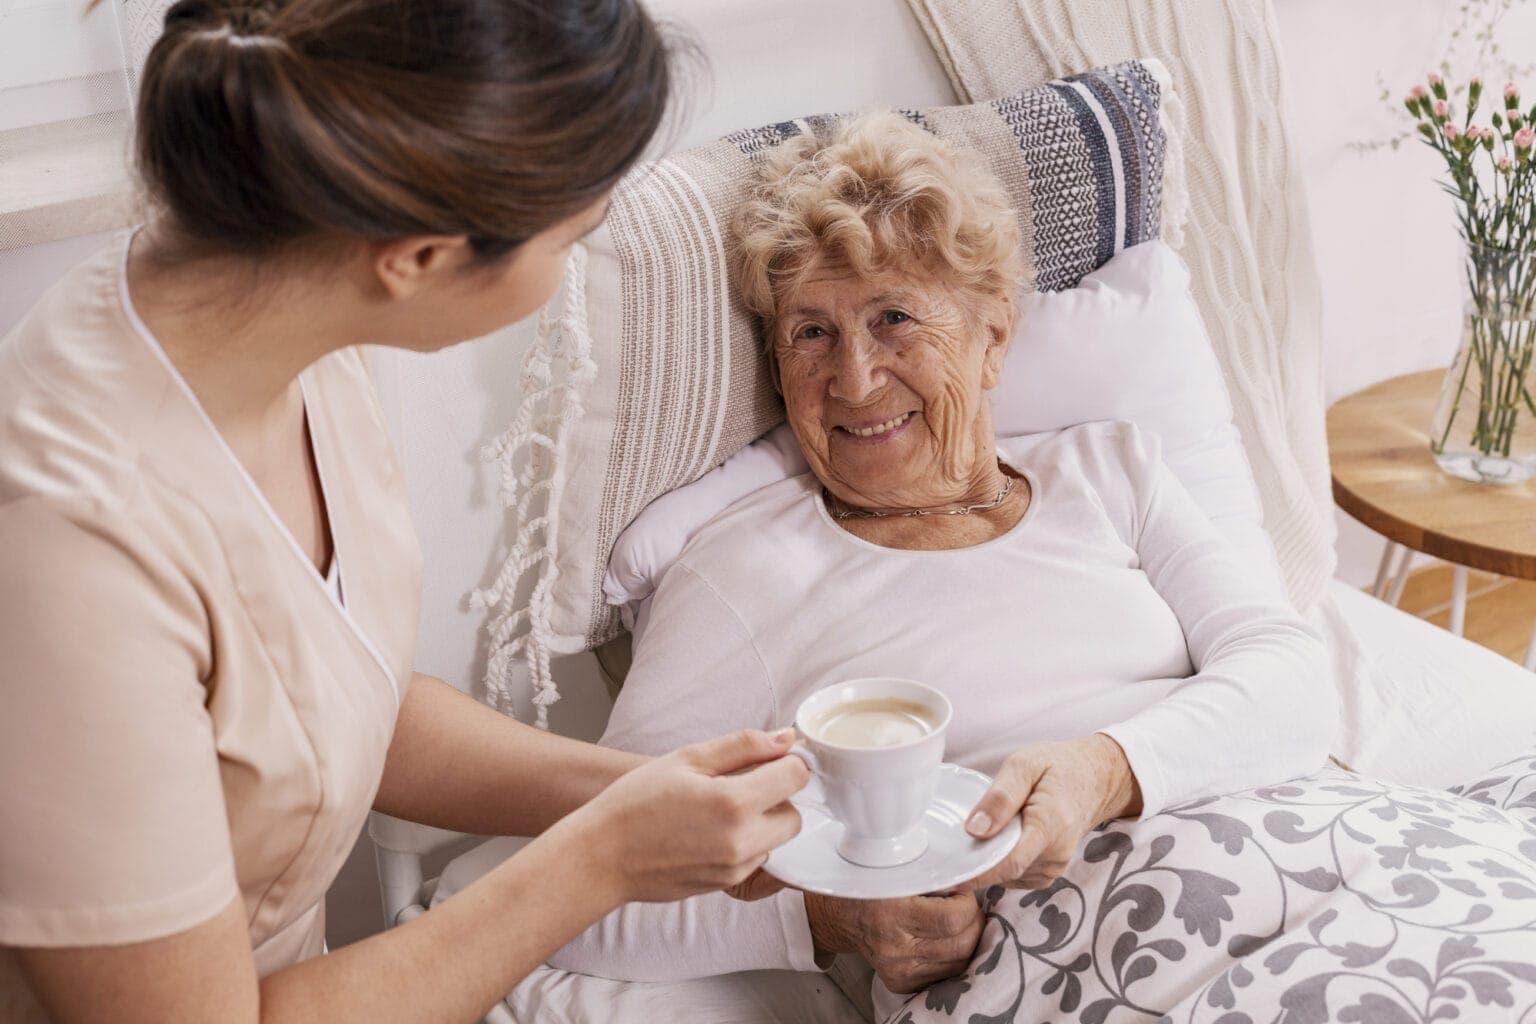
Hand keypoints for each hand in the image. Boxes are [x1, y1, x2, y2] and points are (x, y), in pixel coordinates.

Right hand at [571, 729, 808, 903]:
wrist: (601, 855)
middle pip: (794, 816)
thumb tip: (785, 738)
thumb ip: (743, 746)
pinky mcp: (725, 885)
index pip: (796, 777)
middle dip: (777, 798)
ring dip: (762, 823)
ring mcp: (735, 869)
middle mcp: (742, 841)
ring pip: (775, 840)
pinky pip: (754, 860)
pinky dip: (745, 844)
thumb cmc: (636, 802)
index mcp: (734, 803)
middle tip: (741, 785)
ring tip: (718, 810)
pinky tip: (708, 832)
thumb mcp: (688, 758)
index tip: (766, 759)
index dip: (785, 762)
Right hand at [803, 891, 983, 993]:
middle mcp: (894, 947)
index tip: (962, 892)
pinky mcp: (901, 983)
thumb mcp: (896, 871)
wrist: (840, 917)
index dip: (967, 904)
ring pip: (959, 962)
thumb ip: (930, 877)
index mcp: (891, 913)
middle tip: (966, 907)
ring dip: (968, 940)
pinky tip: (945, 940)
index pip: (952, 919)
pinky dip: (953, 957)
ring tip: (957, 922)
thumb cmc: (869, 886)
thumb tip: (970, 880)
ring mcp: (898, 969)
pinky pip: (945, 975)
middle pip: (962, 943)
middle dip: (974, 922)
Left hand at [963, 734, 1141, 891]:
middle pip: (1004, 872)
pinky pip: (1015, 875)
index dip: (975, 872)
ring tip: (978, 833)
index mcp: (1050, 825)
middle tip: (949, 844)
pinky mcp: (1048, 872)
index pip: (1009, 863)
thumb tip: (974, 830)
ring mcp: (1054, 867)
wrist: (1095, 779)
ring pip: (1007, 876)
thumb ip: (1000, 798)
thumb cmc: (1057, 766)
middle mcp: (1056, 854)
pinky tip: (996, 839)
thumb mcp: (1024, 765)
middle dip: (975, 862)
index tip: (946, 873)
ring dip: (987, 861)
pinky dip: (999, 862)